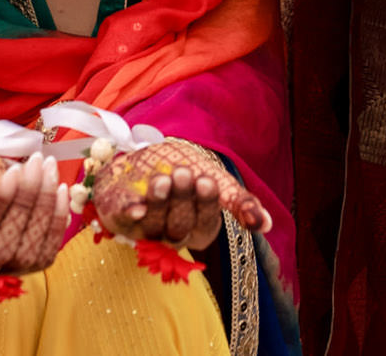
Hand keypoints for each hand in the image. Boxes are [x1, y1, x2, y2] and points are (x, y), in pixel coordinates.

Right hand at [0, 150, 71, 277]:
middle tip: (36, 163)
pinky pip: (47, 252)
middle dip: (25, 202)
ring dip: (45, 208)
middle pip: (4, 247)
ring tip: (49, 169)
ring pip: (29, 252)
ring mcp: (3, 271)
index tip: (13, 171)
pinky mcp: (28, 267)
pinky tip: (60, 190)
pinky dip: (57, 222)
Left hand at [92, 138, 270, 251]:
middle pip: (179, 228)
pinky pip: (123, 221)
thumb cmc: (188, 168)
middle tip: (185, 172)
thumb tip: (266, 226)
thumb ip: (239, 201)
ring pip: (153, 226)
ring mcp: (144, 228)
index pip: (205, 224)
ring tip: (163, 178)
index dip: (205, 205)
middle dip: (182, 200)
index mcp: (199, 228)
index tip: (206, 181)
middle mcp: (172, 234)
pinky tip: (135, 207)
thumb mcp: (215, 179)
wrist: (151, 151)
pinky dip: (129, 215)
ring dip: (159, 203)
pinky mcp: (119, 217)